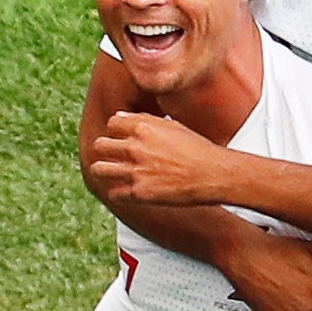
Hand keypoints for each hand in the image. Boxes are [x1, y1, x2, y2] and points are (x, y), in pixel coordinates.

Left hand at [89, 113, 226, 205]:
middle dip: (107, 150)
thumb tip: (120, 117)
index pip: (112, 123)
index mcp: (143, 128)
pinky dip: (119, 192)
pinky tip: (129, 191)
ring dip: (106, 170)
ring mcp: (135, 171)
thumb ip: (144, 121)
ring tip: (115, 173)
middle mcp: (135, 147)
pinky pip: (114, 193)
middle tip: (116, 156)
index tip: (123, 138)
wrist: (212, 175)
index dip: (117, 131)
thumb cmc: (198, 149)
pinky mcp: (139, 192)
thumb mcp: (172, 126)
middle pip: (101, 145)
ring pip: (99, 169)